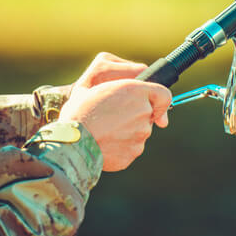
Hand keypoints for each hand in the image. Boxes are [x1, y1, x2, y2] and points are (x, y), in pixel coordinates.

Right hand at [61, 53, 170, 171]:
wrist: (72, 142)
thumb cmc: (79, 111)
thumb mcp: (92, 85)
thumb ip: (118, 82)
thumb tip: (138, 94)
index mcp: (134, 91)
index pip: (164, 94)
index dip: (160, 101)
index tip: (154, 107)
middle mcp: (143, 113)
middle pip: (148, 115)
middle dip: (134, 115)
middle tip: (111, 116)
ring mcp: (140, 135)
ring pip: (139, 132)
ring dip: (127, 131)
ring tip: (103, 130)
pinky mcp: (133, 153)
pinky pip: (130, 148)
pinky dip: (120, 147)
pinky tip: (103, 142)